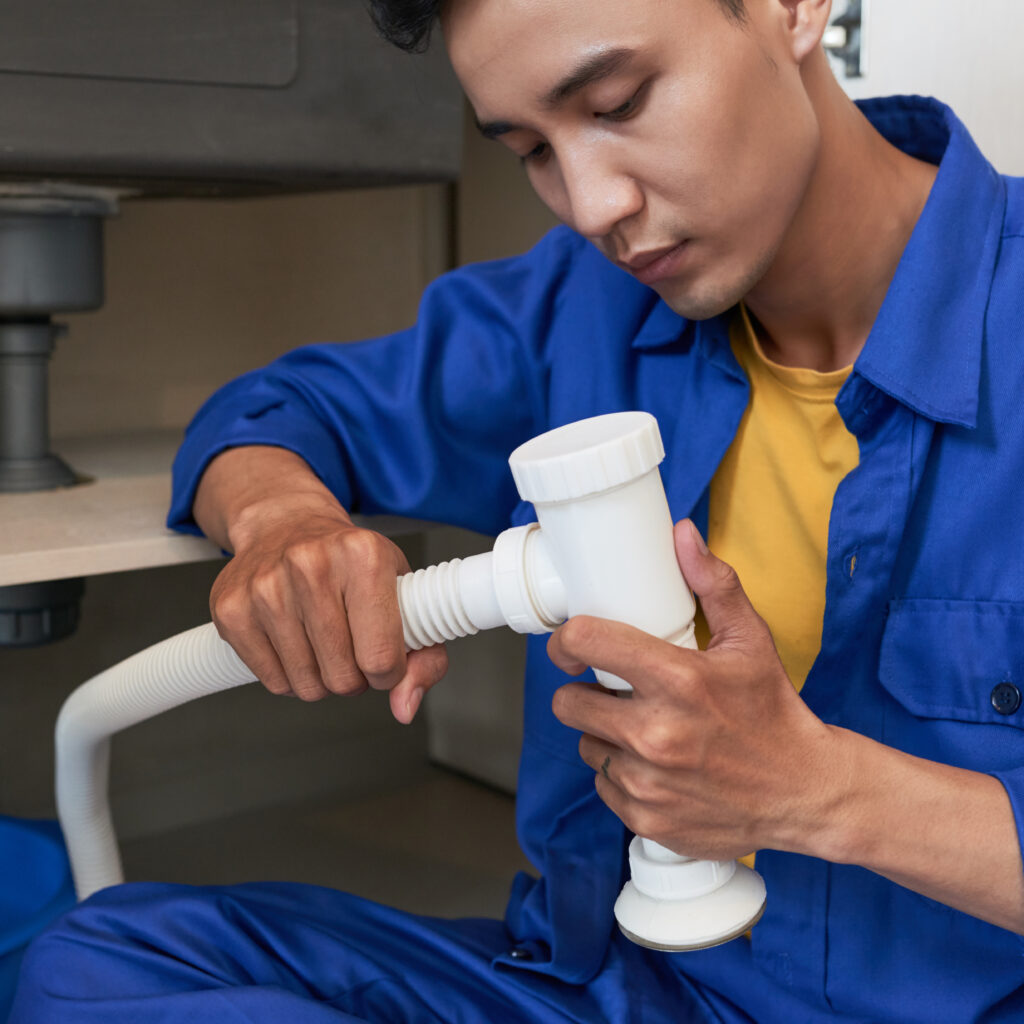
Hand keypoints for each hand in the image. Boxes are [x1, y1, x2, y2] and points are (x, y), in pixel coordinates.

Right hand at [198, 446, 447, 722]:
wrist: (288, 525)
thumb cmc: (353, 564)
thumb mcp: (405, 594)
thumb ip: (425, 657)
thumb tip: (404, 707)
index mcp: (364, 556)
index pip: (381, 657)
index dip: (388, 673)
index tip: (384, 658)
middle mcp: (311, 564)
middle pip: (342, 678)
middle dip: (354, 677)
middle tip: (352, 647)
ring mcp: (266, 586)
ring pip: (306, 685)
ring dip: (321, 678)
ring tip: (324, 642)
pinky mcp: (232, 608)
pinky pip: (272, 681)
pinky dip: (289, 676)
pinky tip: (295, 641)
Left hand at [549, 519, 843, 860]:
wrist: (805, 793)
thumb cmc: (772, 712)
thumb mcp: (750, 640)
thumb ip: (713, 583)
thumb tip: (681, 534)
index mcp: (678, 680)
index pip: (586, 642)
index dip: (567, 640)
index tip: (570, 645)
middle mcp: (656, 734)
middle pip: (568, 702)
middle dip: (584, 691)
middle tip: (613, 690)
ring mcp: (648, 782)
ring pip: (587, 744)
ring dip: (605, 734)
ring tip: (643, 729)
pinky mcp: (647, 819)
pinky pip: (604, 785)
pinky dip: (621, 775)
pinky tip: (656, 766)